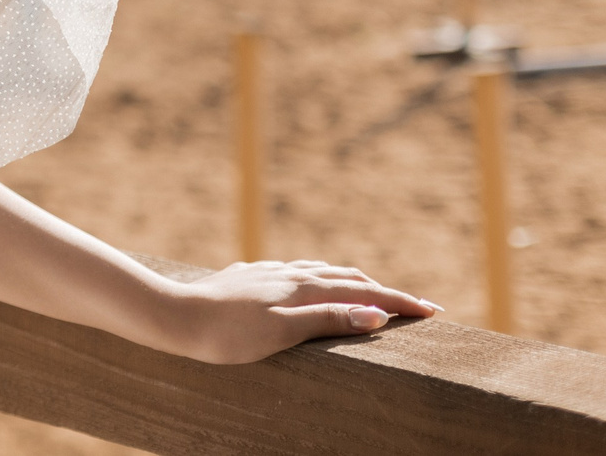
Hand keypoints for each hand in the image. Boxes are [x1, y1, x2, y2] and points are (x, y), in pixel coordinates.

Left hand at [150, 258, 440, 364]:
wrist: (173, 316)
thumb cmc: (228, 334)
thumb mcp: (283, 331)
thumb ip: (328, 319)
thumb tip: (376, 314)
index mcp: (302, 286)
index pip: (363, 293)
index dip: (399, 302)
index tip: (433, 311)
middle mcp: (288, 273)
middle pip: (346, 277)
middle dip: (383, 290)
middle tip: (413, 305)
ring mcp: (267, 273)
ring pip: (319, 271)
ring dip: (351, 281)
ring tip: (369, 292)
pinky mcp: (248, 279)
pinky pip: (294, 274)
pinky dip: (318, 279)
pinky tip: (306, 283)